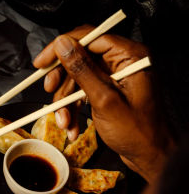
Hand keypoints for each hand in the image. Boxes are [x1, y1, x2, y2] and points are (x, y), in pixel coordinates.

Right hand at [34, 30, 172, 181]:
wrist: (151, 156)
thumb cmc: (137, 131)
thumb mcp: (103, 99)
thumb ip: (81, 69)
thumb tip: (62, 44)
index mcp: (129, 56)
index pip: (88, 37)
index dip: (61, 48)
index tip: (41, 63)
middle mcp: (122, 62)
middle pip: (80, 58)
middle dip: (62, 80)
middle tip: (49, 91)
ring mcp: (115, 77)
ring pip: (77, 77)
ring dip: (66, 101)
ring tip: (64, 122)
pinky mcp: (108, 90)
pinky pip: (82, 91)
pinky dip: (73, 108)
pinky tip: (72, 126)